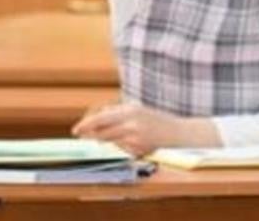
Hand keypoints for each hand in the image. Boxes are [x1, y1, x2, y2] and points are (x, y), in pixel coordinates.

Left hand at [72, 102, 218, 156]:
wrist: (181, 134)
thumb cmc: (158, 122)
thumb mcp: (139, 112)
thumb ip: (119, 115)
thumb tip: (96, 120)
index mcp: (131, 110)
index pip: (101, 117)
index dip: (87, 124)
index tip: (77, 129)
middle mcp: (132, 122)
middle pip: (101, 130)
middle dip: (90, 133)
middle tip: (81, 135)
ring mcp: (134, 137)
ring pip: (109, 141)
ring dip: (105, 141)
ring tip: (110, 138)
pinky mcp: (138, 149)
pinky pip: (121, 149)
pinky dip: (120, 148)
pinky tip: (129, 144)